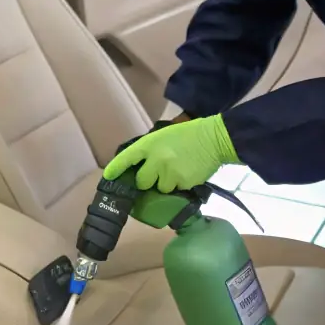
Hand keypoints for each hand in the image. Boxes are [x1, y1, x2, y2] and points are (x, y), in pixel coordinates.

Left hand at [103, 115, 238, 192]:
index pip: (127, 158)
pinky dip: (180, 185)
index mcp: (150, 144)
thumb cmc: (189, 134)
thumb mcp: (164, 135)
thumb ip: (150, 150)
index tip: (108, 177)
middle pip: (142, 181)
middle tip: (157, 173)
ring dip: (166, 183)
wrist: (215, 139)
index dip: (116, 169)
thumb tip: (140, 166)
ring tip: (178, 171)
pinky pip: (176, 190)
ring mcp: (169, 173)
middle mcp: (156, 159)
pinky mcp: (183, 183)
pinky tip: (188, 173)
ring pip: (160, 188)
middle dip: (147, 180)